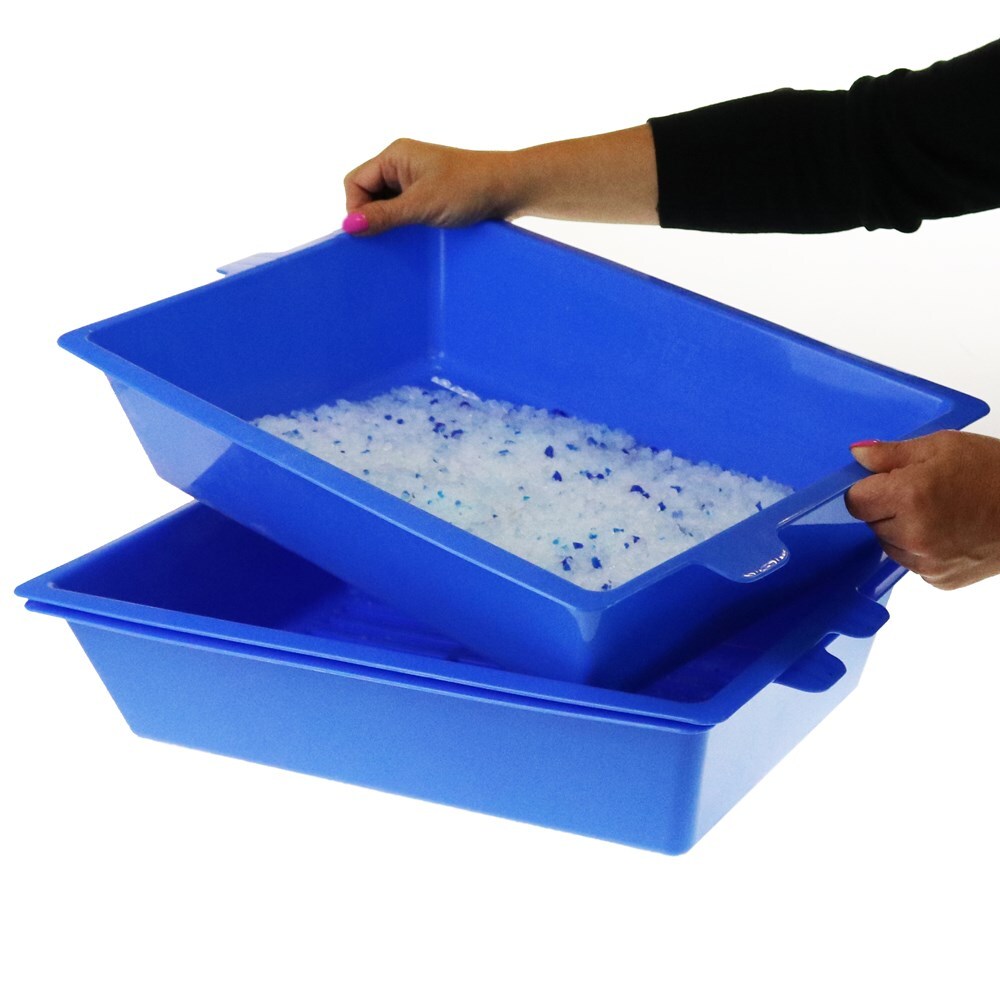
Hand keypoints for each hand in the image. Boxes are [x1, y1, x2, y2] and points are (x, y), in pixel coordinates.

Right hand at [342, 127, 657, 236]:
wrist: (511, 189)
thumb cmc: (469, 189)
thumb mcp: (422, 206)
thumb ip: (385, 217)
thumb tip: (349, 228)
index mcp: (395, 156)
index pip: (355, 183)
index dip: (357, 210)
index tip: (372, 233)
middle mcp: (402, 165)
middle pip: (368, 195)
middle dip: (374, 218)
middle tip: (391, 239)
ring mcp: (416, 181)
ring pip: (387, 207)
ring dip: (392, 224)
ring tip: (410, 237)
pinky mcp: (430, 197)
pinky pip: (406, 213)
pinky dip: (407, 226)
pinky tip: (419, 238)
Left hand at [845, 430, 999, 588]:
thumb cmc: (997, 473)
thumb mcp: (943, 446)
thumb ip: (891, 453)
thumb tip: (856, 456)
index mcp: (908, 497)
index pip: (855, 501)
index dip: (869, 488)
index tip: (888, 481)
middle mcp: (913, 535)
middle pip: (871, 523)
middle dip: (888, 507)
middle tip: (925, 493)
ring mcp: (926, 562)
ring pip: (890, 545)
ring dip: (903, 530)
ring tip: (941, 511)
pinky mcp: (940, 580)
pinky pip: (913, 562)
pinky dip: (923, 549)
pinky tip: (950, 532)